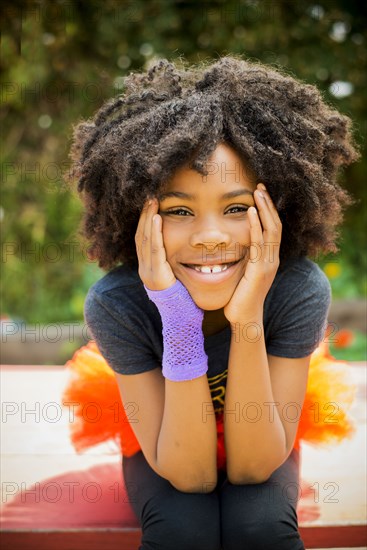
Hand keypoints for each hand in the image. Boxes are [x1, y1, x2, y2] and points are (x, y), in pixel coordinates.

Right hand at [135, 197, 176, 290]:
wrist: (180, 315)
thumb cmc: (182, 293)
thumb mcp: (173, 272)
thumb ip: (170, 258)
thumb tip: (177, 242)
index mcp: (146, 266)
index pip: (141, 238)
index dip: (144, 220)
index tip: (149, 204)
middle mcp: (144, 268)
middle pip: (140, 235)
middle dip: (144, 215)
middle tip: (150, 197)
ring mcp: (148, 271)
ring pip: (145, 240)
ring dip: (148, 219)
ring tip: (152, 202)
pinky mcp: (156, 274)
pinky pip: (155, 249)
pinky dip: (155, 232)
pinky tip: (157, 219)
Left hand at [224, 183, 281, 323]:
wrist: (244, 318)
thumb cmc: (240, 297)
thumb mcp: (243, 272)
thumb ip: (243, 258)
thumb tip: (234, 245)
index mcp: (269, 258)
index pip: (272, 228)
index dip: (268, 210)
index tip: (260, 194)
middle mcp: (272, 258)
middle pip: (275, 224)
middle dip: (268, 204)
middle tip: (260, 185)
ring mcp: (268, 263)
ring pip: (271, 229)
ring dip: (264, 209)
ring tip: (257, 191)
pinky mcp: (260, 269)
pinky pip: (259, 242)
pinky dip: (255, 225)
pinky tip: (250, 211)